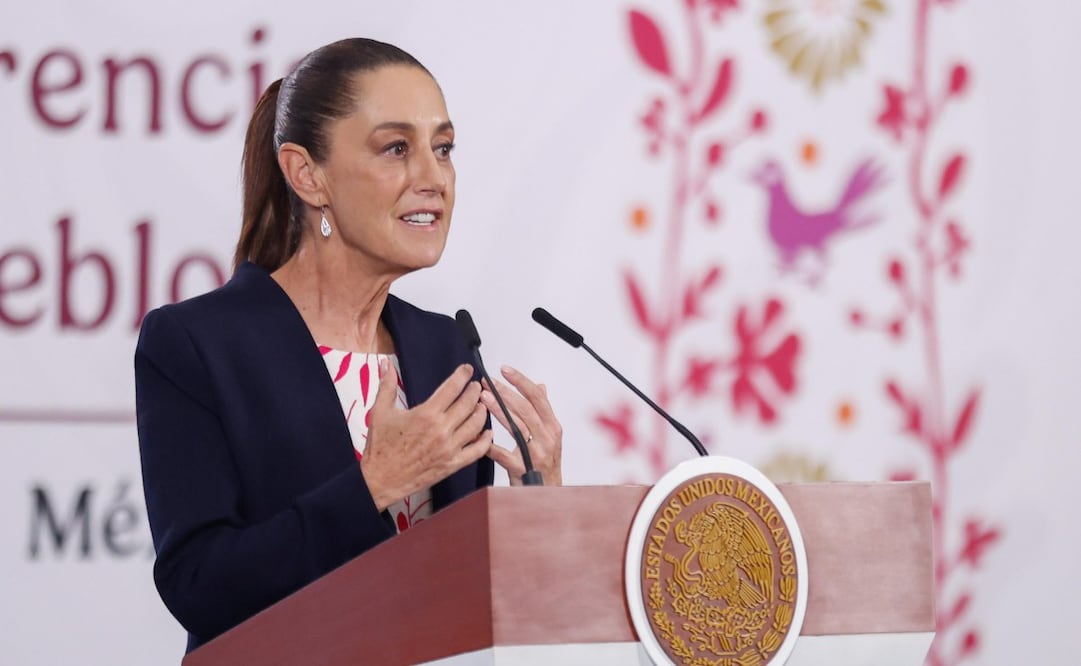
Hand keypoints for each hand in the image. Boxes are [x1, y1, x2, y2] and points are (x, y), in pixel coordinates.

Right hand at [360, 361, 492, 510]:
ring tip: (481, 404)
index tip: (467, 370)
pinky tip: (487, 432)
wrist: (380, 479)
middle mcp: (441, 430)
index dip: (463, 375)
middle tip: (476, 386)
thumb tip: (387, 365)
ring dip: (481, 411)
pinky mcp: (452, 464)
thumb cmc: (380, 448)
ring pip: (476, 425)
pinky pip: (477, 451)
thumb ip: (386, 385)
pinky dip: (485, 440)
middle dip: (475, 391)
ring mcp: (449, 448)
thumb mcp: (380, 412)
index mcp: (426, 414)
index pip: (452, 388)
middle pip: (468, 403)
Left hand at [481, 365, 562, 485]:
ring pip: (516, 426)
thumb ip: (543, 411)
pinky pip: (504, 454)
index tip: (505, 370)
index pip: (538, 397)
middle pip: (525, 408)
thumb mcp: (549, 435)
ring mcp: (536, 454)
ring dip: (498, 411)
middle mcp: (547, 438)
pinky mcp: (523, 469)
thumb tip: (540, 386)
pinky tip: (479, 437)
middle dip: (504, 392)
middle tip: (487, 382)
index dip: (521, 381)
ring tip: (482, 399)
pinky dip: (490, 445)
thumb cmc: (545, 464)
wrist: (547, 493)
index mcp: (552, 427)